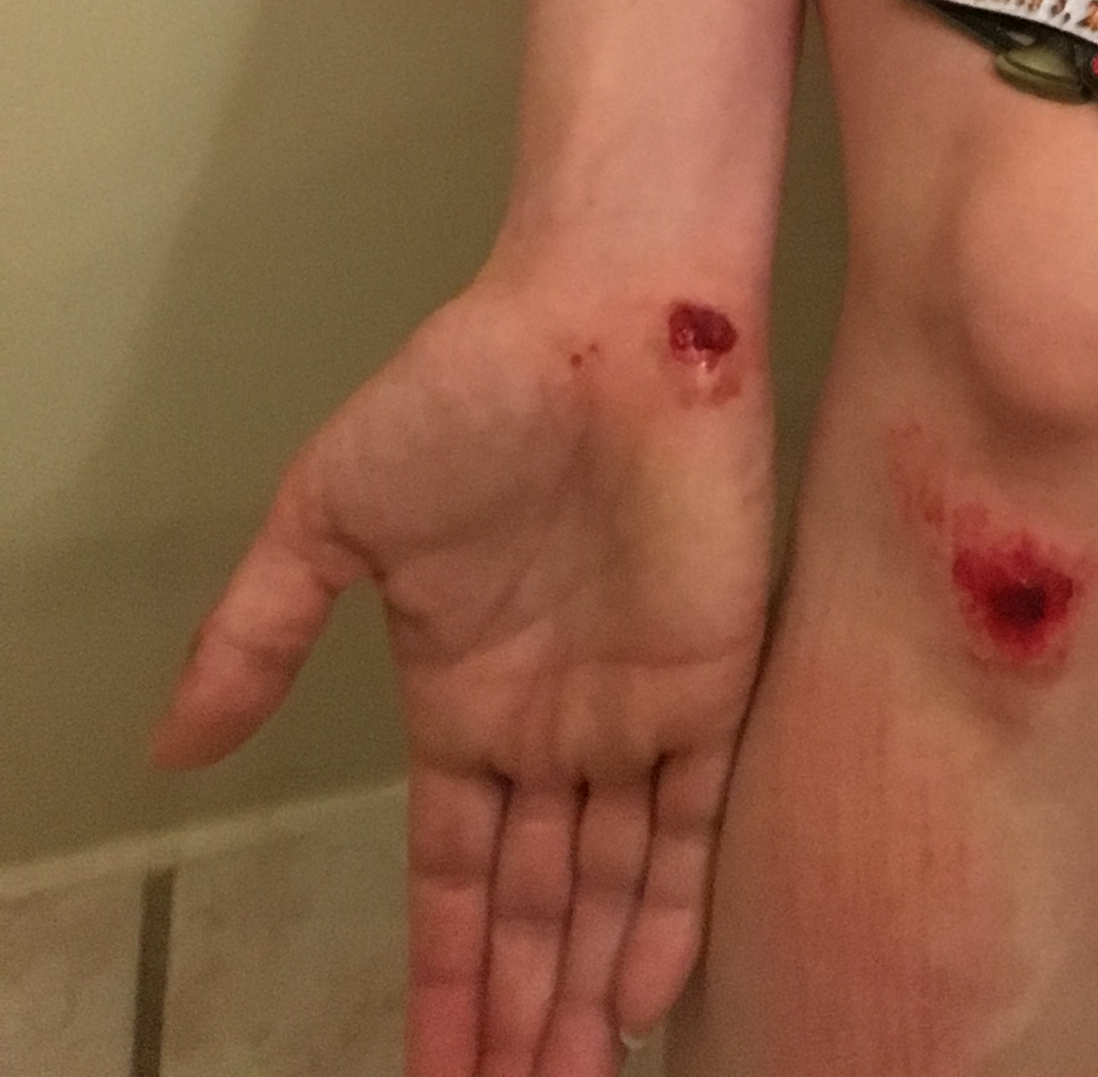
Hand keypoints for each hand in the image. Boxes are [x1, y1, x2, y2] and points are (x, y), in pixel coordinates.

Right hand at [152, 258, 777, 1076]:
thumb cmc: (468, 392)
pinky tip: (638, 996)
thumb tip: (169, 749)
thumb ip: (256, 636)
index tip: (429, 1067)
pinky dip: (668, 910)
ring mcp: (631, 704)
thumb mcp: (329, 517)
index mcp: (464, 699)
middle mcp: (551, 723)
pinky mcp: (708, 672)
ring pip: (607, 884)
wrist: (606, 317)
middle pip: (531, 905)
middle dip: (516, 1012)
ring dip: (584, 989)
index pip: (451, 873)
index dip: (439, 972)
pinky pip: (689, 817)